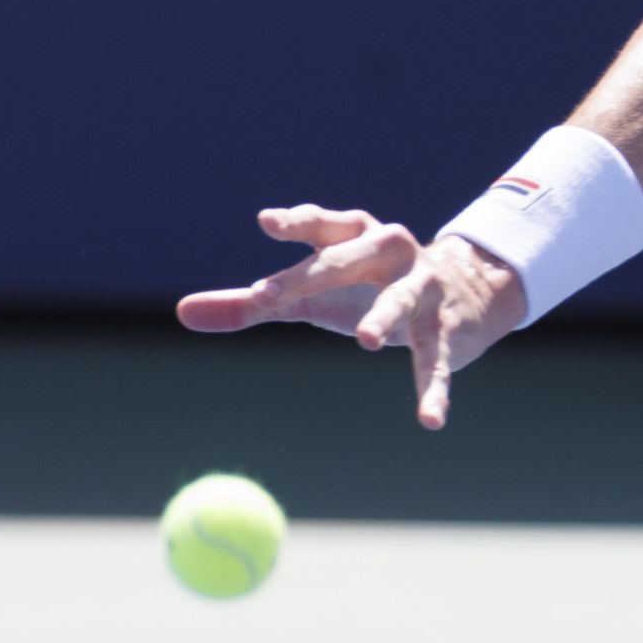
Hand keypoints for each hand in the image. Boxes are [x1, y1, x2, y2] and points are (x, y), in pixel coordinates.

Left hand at [176, 204, 526, 429]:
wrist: (461, 288)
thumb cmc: (364, 287)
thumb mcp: (308, 293)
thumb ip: (249, 304)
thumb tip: (181, 312)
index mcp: (353, 235)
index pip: (322, 224)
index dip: (296, 222)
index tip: (267, 222)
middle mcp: (389, 251)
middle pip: (347, 258)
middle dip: (311, 275)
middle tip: (271, 295)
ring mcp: (420, 287)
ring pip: (399, 301)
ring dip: (384, 317)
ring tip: (366, 340)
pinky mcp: (444, 326)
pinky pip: (434, 359)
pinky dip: (433, 389)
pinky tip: (430, 421)